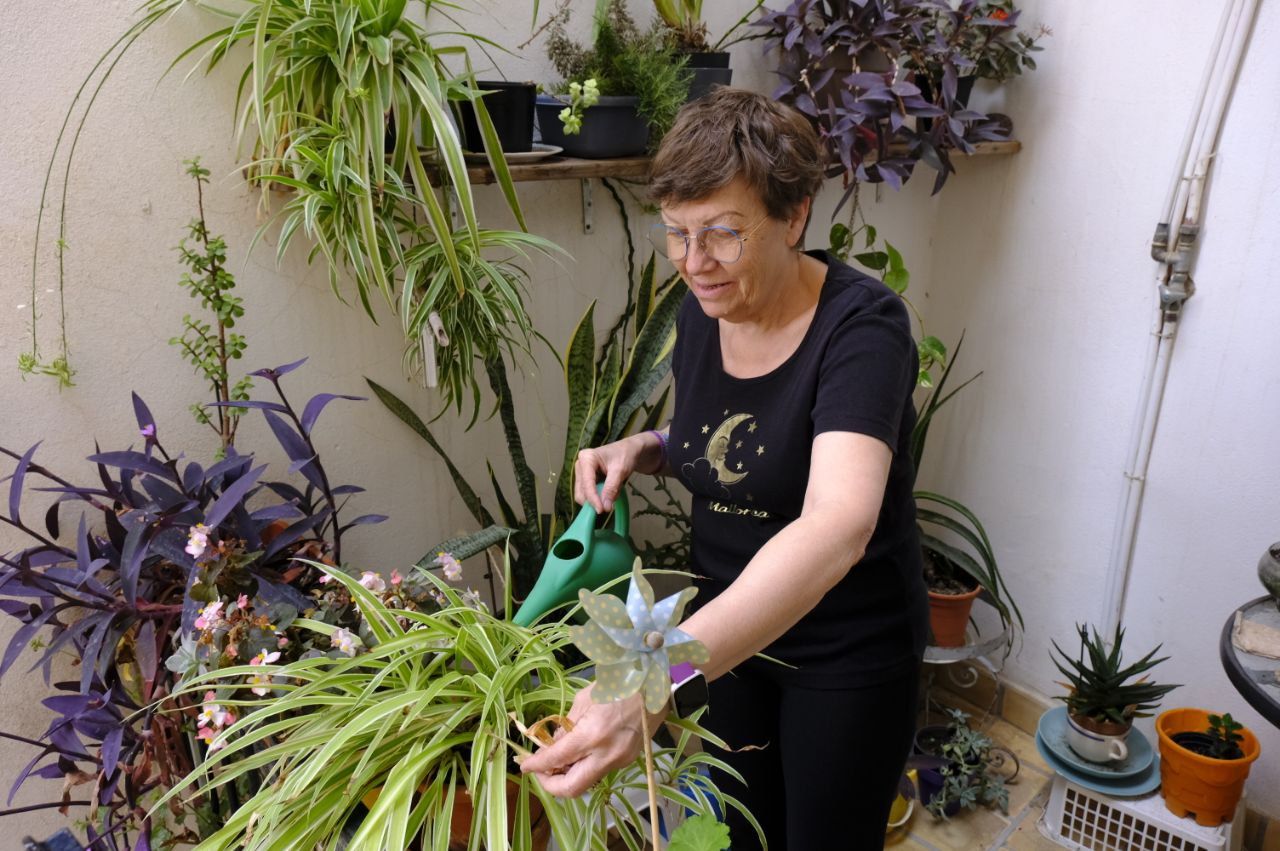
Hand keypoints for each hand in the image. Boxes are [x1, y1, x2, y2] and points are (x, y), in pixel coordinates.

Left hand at [519, 684, 666, 797]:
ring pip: (586, 782)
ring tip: (558, 760)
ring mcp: (619, 761)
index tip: (524, 765)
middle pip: (571, 789)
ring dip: (567, 776)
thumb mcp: (583, 700)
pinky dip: (584, 767)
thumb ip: (565, 726)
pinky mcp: (628, 760)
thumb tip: (551, 744)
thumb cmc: (616, 685)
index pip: (555, 760)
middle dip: (550, 785)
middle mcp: (606, 755)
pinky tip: (579, 753)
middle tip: (541, 772)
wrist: (654, 686)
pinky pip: (599, 771)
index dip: (536, 766)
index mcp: (591, 735)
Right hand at [573, 435, 646, 512]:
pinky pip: (589, 494)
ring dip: (596, 499)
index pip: (587, 483)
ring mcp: (582, 473)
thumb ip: (612, 488)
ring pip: (583, 494)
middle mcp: (580, 465)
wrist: (630, 451)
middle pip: (581, 491)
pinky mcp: (586, 479)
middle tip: (608, 507)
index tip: (601, 510)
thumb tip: (606, 507)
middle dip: (593, 500)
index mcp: (586, 458)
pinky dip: (598, 497)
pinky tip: (609, 493)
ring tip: (611, 495)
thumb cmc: (625, 455)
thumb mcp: (620, 471)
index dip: (593, 498)